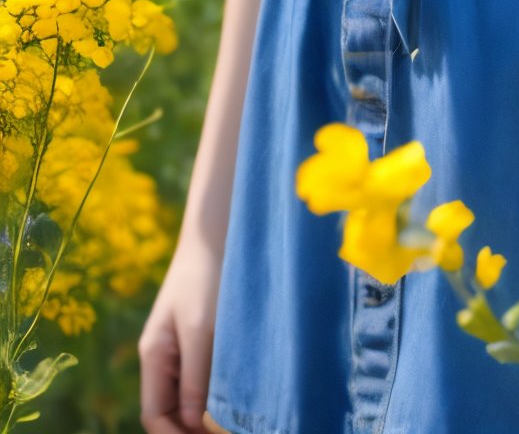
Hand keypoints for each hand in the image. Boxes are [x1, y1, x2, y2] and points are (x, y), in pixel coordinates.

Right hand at [138, 232, 222, 432]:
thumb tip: (190, 422)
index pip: (154, 416)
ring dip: (205, 415)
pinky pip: (202, 379)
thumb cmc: (205, 276)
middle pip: (170, 411)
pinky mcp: (200, 340)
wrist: (216, 234)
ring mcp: (180, 350)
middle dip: (191, 429)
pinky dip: (214, 395)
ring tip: (235, 424)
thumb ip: (194, 376)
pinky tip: (237, 399)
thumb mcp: (201, 328)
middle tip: (227, 433)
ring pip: (187, 398)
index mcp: (153, 356)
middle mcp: (162, 358)